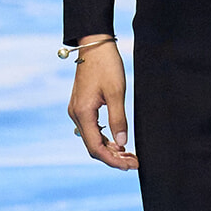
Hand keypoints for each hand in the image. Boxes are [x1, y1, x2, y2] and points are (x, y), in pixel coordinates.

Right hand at [67, 39, 137, 169]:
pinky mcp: (82, 106)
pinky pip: (92, 130)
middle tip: (134, 163)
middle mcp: (76, 115)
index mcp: (83, 113)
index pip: (96, 148)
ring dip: (110, 149)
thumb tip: (123, 142)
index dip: (113, 160)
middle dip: (113, 158)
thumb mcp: (116, 92)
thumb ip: (118, 119)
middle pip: (93, 147)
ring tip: (130, 155)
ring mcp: (77, 111)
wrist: (94, 45)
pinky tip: (119, 141)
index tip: (130, 166)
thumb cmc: (106, 65)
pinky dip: (105, 138)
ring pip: (92, 139)